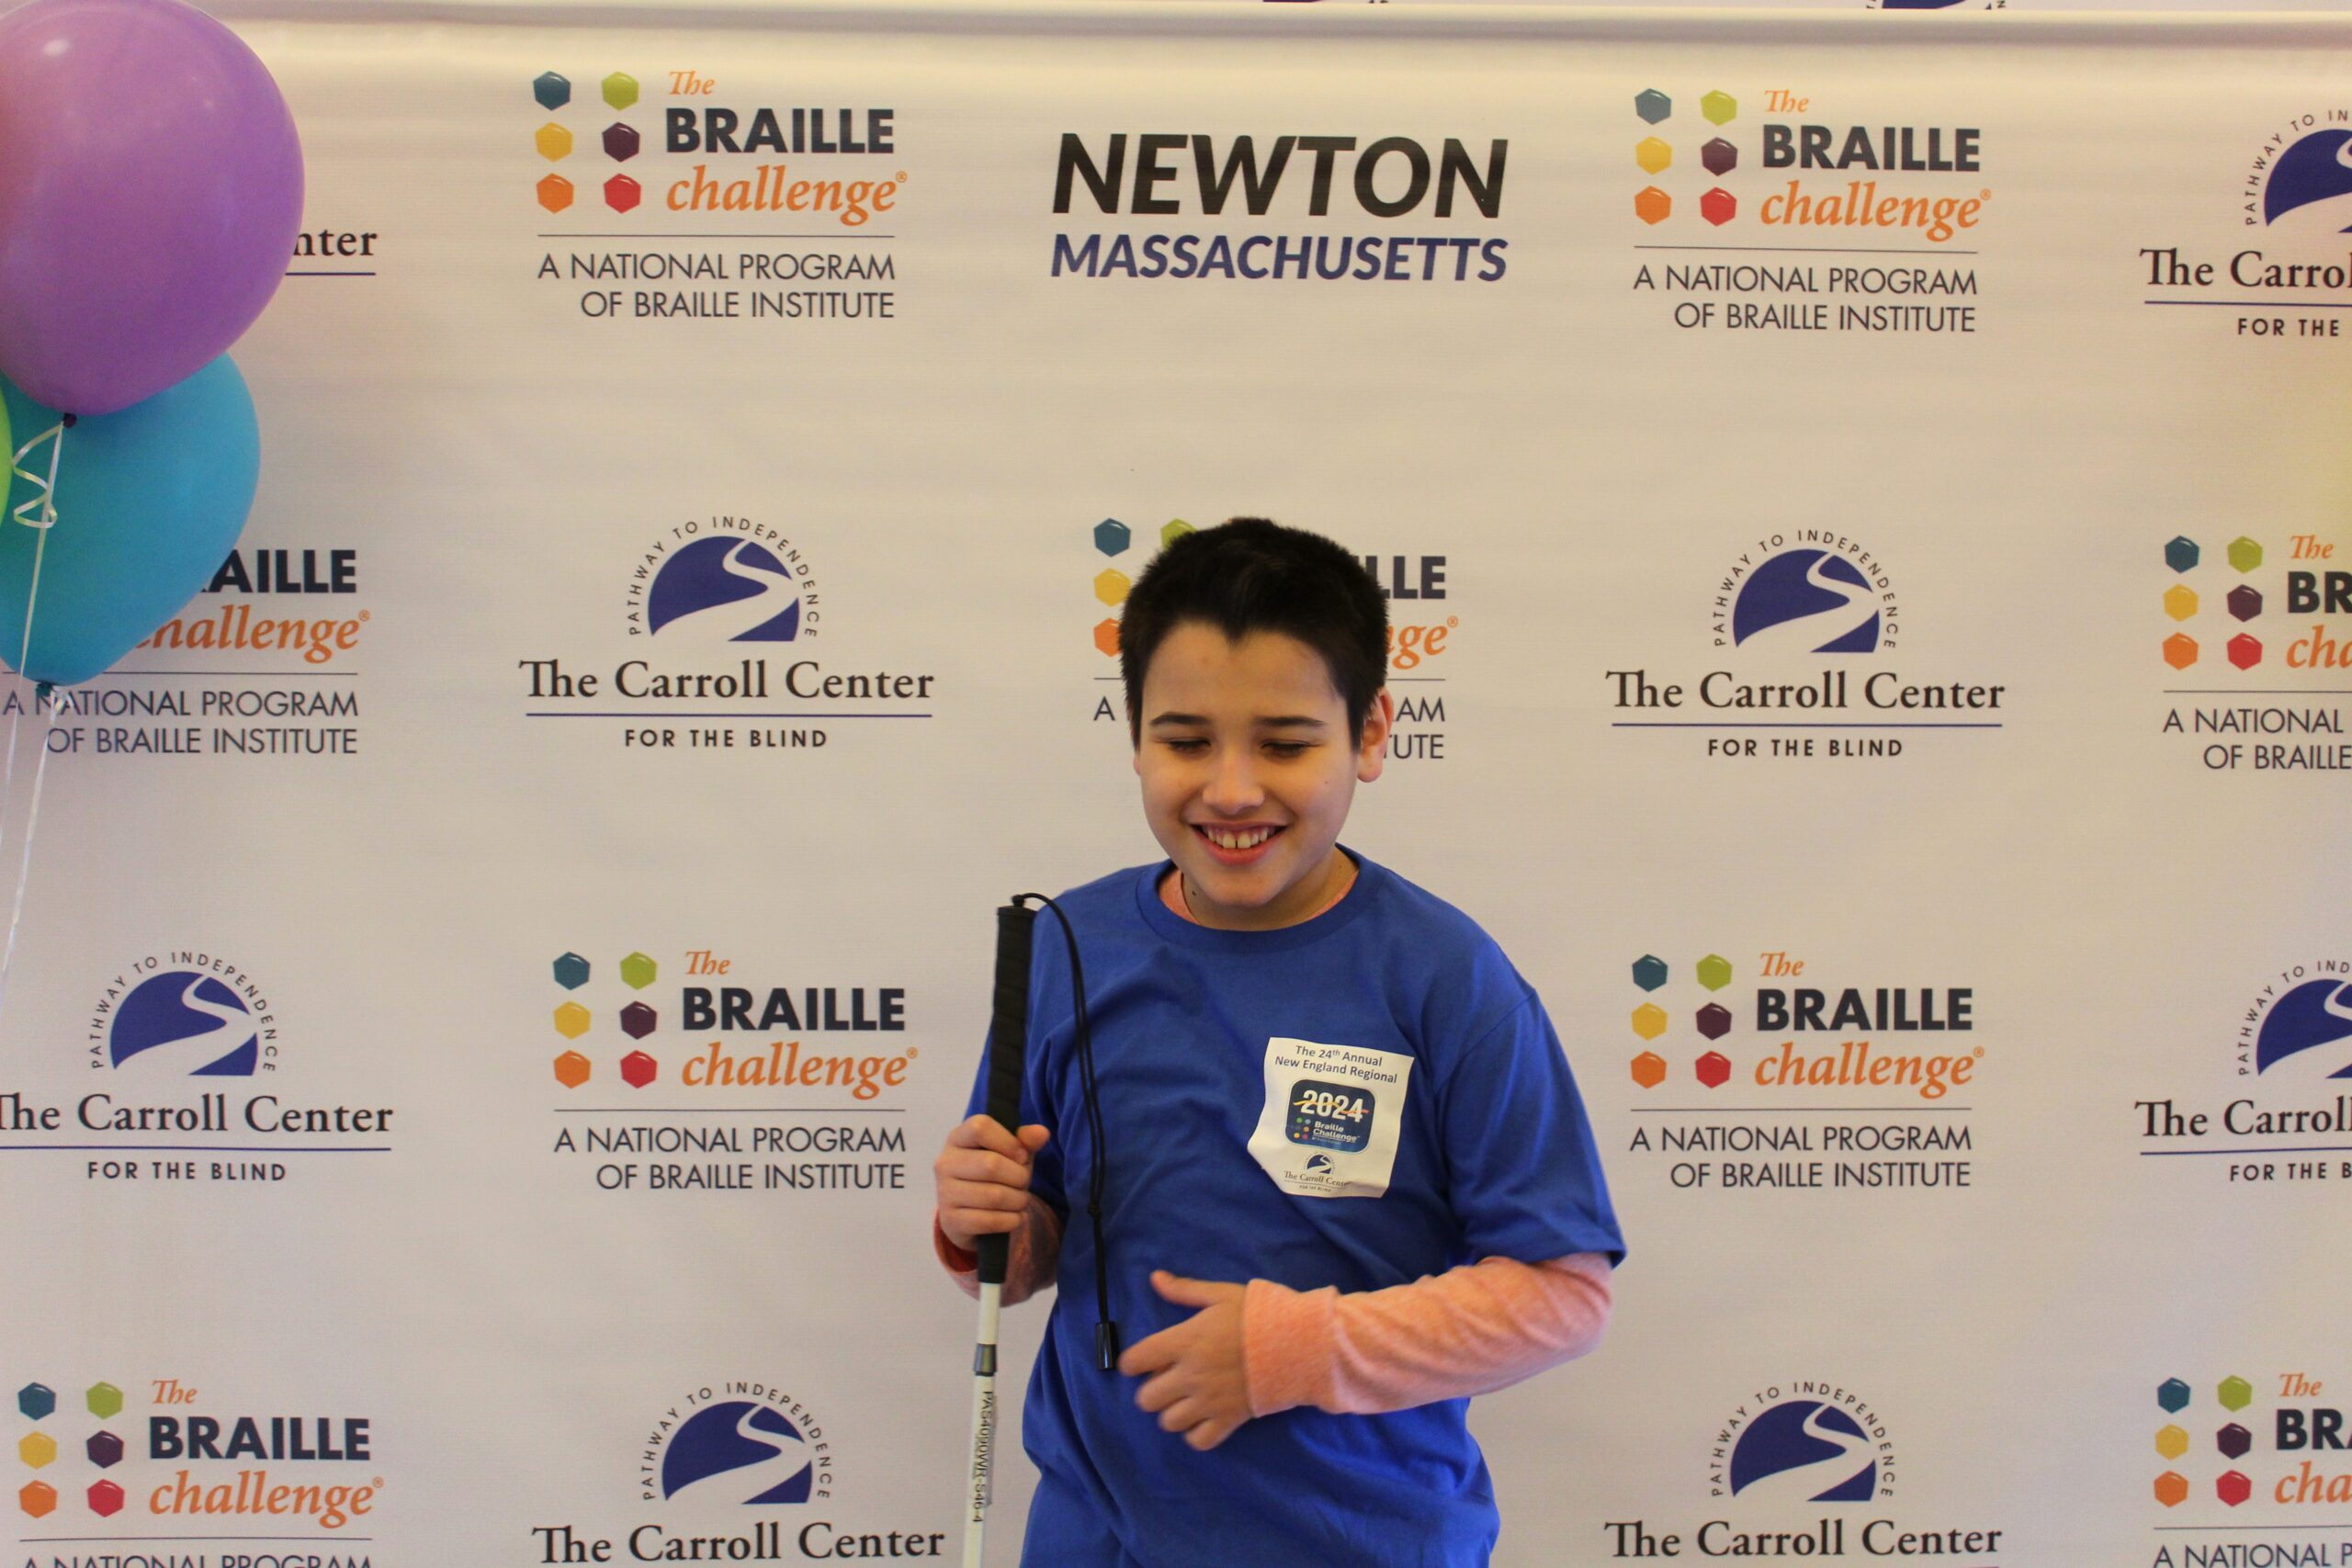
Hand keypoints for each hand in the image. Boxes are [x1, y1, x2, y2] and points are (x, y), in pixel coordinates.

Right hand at [932, 1115, 1050, 1253]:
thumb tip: (1042, 1133)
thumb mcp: (1010, 1153)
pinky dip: (1012, 1220)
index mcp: (957, 1138)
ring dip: (1018, 1200)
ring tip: (1020, 1201)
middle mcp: (945, 1163)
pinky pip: (990, 1221)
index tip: (1022, 1156)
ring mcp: (945, 1193)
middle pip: (991, 1164)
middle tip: (1023, 1183)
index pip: (980, 1127)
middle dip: (1019, 1176)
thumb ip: (1025, 1140)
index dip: (1009, 1141)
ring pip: (994, 1196)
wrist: (970, 1214)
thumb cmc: (992, 1175)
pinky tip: (1015, 1217)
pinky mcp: (951, 1221)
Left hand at [1118, 1271, 1250, 1450]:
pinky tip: (1203, 1417)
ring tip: (1187, 1399)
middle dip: (1152, 1389)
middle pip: (1145, 1399)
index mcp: (1183, 1341)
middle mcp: (1190, 1375)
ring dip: (1172, 1412)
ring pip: (1167, 1422)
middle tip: (1169, 1379)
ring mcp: (1209, 1401)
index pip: (1134, 1361)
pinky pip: (1197, 1441)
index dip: (1134, 1361)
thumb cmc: (1260, 1315)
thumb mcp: (1221, 1294)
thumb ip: (1185, 1290)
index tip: (1145, 1359)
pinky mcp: (1229, 1420)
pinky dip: (1196, 1433)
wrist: (1301, 1344)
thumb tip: (1154, 1278)